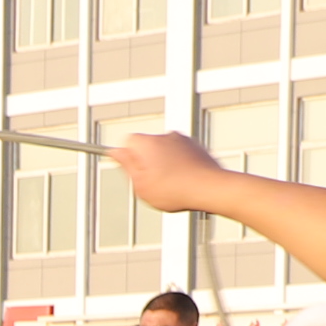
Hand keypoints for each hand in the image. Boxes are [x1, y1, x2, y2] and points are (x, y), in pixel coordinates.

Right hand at [107, 130, 231, 217]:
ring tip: (169, 184)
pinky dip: (179, 164)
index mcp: (148, 143)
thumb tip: (116, 152)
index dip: (128, 158)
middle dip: (147, 161)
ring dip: (164, 163)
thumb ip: (126, 165)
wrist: (209, 188)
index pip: (128, 142)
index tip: (132, 171)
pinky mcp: (196, 147)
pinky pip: (180, 153)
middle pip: (147, 146)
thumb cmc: (176, 190)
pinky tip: (181, 180)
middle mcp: (165, 136)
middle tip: (150, 182)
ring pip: (164, 149)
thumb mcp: (140, 184)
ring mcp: (183, 140)